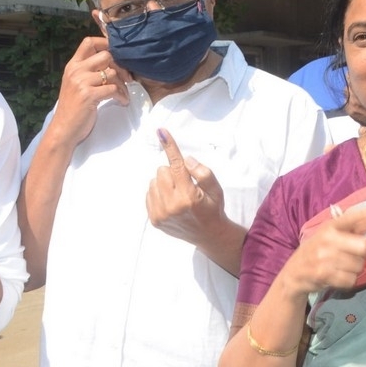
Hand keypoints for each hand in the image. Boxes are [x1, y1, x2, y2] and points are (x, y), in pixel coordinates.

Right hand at [49, 37, 130, 147]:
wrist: (64, 129)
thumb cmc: (74, 107)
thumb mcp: (77, 84)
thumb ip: (88, 71)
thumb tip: (112, 60)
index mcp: (72, 65)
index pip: (89, 42)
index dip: (106, 43)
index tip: (119, 55)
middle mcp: (75, 70)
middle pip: (106, 55)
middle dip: (120, 66)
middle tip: (127, 79)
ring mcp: (81, 82)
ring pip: (112, 73)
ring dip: (123, 85)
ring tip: (123, 94)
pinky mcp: (88, 95)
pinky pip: (113, 89)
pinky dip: (121, 96)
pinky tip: (122, 102)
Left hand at [146, 128, 229, 246]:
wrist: (209, 235)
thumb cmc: (214, 208)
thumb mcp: (216, 189)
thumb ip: (203, 172)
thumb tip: (185, 160)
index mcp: (188, 196)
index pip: (176, 166)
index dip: (170, 147)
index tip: (161, 131)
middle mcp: (171, 205)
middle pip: (161, 171)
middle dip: (173, 173)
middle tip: (185, 184)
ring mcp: (160, 214)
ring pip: (153, 182)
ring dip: (164, 183)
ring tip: (178, 194)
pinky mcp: (154, 219)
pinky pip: (149, 194)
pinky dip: (159, 193)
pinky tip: (170, 201)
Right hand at [279, 204, 365, 295]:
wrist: (294, 272)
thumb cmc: (320, 249)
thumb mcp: (334, 234)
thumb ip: (359, 224)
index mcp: (330, 226)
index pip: (351, 217)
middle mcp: (327, 239)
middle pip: (364, 247)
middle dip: (363, 255)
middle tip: (353, 256)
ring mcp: (324, 257)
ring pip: (359, 266)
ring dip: (355, 269)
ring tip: (343, 267)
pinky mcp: (323, 274)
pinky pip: (350, 280)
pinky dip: (348, 281)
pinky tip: (338, 276)